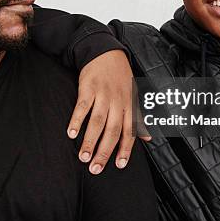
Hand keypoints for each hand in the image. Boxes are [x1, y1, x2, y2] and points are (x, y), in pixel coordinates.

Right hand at [67, 50, 150, 174]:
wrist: (105, 52)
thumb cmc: (120, 76)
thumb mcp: (134, 95)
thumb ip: (139, 118)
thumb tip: (148, 138)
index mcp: (129, 105)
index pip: (129, 131)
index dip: (125, 149)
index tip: (119, 165)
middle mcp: (118, 101)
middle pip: (112, 130)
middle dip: (105, 151)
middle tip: (96, 168)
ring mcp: (102, 94)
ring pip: (97, 122)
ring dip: (90, 141)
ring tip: (83, 157)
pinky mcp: (88, 88)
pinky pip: (82, 107)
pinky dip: (76, 120)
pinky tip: (71, 133)